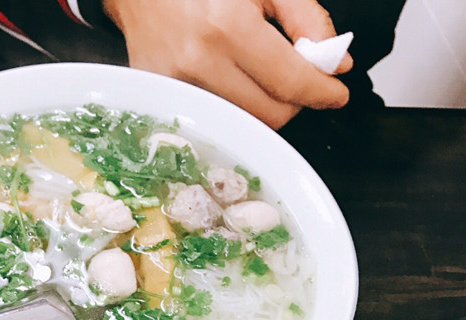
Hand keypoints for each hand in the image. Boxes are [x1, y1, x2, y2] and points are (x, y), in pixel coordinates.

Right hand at [102, 0, 352, 128]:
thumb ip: (305, 18)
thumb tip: (334, 64)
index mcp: (227, 27)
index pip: (289, 82)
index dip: (320, 92)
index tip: (336, 93)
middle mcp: (199, 63)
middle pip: (269, 115)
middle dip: (293, 102)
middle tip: (296, 78)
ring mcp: (177, 86)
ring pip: (243, 122)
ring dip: (261, 105)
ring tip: (258, 73)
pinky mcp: (162, 99)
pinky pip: (214, 119)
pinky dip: (233, 106)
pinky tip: (230, 80)